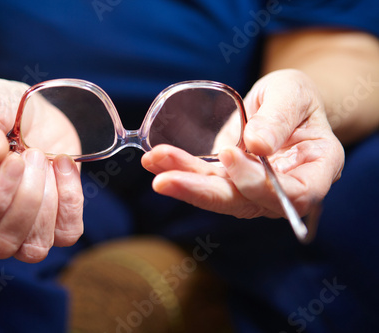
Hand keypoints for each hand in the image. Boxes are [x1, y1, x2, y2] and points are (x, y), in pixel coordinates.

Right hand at [0, 79, 83, 262]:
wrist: (23, 110)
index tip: (12, 160)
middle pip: (1, 243)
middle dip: (26, 197)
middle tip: (31, 154)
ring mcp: (20, 227)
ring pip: (36, 247)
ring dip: (48, 200)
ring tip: (42, 157)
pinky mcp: (54, 220)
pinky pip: (68, 232)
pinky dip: (71, 198)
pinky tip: (63, 162)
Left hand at [142, 69, 344, 218]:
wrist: (280, 103)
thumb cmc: (295, 96)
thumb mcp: (293, 92)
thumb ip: (279, 117)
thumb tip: (256, 146)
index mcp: (318, 168)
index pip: (296, 193)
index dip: (261, 182)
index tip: (230, 154)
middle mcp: (286, 188)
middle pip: (246, 202)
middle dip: (203, 192)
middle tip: (165, 180)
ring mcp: (255, 189)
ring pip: (219, 194)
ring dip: (183, 180)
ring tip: (153, 162)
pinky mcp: (230, 181)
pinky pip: (206, 180)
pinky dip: (180, 170)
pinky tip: (155, 160)